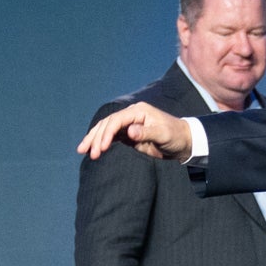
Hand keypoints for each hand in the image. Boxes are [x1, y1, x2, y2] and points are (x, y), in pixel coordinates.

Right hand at [78, 101, 196, 162]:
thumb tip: (130, 132)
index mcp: (138, 111)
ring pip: (106, 129)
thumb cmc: (175, 136)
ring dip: (94, 139)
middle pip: (107, 123)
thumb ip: (146, 133)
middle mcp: (131, 115)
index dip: (107, 133)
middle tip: (89, 153)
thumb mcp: (163, 135)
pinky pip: (111, 137)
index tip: (102, 148)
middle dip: (96, 137)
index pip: (117, 120)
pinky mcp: (129, 134)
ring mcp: (129, 124)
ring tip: (82, 151)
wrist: (183, 142)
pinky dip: (101, 143)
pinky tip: (92, 150)